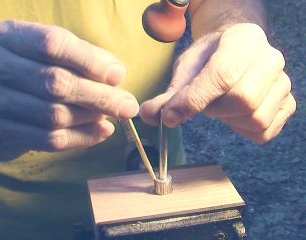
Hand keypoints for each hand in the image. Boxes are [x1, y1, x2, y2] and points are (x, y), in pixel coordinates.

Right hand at [0, 20, 138, 159]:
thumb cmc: (27, 66)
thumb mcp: (43, 49)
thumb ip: (78, 55)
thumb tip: (115, 74)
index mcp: (10, 39)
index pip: (53, 44)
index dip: (91, 60)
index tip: (118, 74)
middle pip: (57, 84)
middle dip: (101, 96)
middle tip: (128, 104)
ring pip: (55, 115)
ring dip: (93, 117)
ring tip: (112, 114)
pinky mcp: (1, 134)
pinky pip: (50, 140)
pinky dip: (84, 137)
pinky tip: (103, 131)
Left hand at [140, 23, 295, 143]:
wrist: (235, 53)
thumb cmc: (210, 59)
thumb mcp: (186, 69)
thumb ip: (168, 94)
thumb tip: (148, 116)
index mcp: (244, 40)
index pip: (222, 75)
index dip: (193, 99)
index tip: (169, 116)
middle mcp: (271, 59)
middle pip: (242, 100)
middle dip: (214, 109)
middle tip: (205, 102)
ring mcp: (283, 83)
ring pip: (254, 118)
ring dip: (228, 119)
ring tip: (221, 104)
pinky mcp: (287, 104)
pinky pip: (263, 131)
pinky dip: (242, 130)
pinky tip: (234, 115)